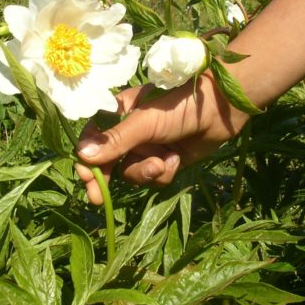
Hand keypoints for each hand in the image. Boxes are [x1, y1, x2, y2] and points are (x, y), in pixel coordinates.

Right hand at [75, 72, 248, 204]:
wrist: (222, 110)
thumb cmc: (181, 106)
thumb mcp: (145, 122)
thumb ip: (116, 140)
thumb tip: (82, 156)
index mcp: (120, 112)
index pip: (94, 138)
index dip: (87, 158)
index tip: (84, 176)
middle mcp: (131, 131)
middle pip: (109, 161)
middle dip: (106, 178)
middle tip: (97, 199)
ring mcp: (149, 147)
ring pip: (132, 172)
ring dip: (146, 171)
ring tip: (164, 161)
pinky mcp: (166, 161)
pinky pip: (154, 178)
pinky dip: (165, 172)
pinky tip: (177, 159)